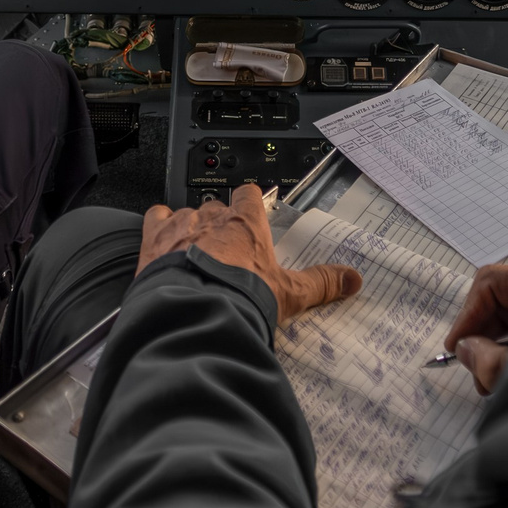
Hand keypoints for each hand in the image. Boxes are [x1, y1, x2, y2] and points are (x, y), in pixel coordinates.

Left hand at [137, 185, 361, 324]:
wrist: (196, 313)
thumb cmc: (242, 300)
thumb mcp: (288, 293)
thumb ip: (321, 283)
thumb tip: (352, 279)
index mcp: (246, 225)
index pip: (248, 194)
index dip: (249, 203)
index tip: (250, 214)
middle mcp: (213, 218)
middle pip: (216, 207)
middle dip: (219, 224)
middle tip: (224, 251)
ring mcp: (182, 226)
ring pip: (186, 212)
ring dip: (188, 228)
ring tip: (192, 255)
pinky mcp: (155, 239)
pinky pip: (155, 218)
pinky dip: (159, 229)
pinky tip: (163, 246)